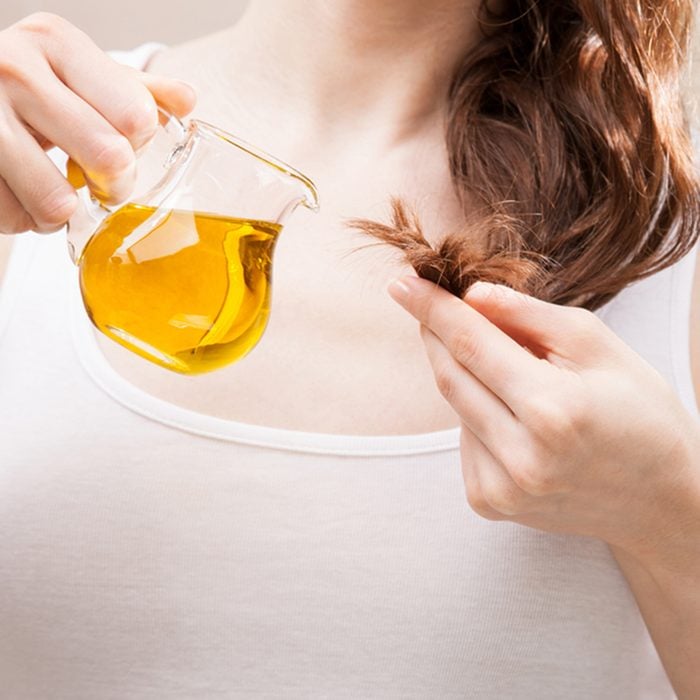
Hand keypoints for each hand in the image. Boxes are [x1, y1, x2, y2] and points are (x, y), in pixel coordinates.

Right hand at [0, 12, 195, 233]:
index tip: (122, 146)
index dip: (139, 146)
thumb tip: (187, 100)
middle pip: (107, 157)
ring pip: (58, 202)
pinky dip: (26, 220)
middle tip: (101, 185)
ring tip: (56, 192)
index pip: (137, 115)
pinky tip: (22, 194)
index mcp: (56, 42)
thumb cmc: (25, 90)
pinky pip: (17, 218)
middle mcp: (14, 68)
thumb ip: (134, 89)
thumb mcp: (78, 76)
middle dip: (114, 187)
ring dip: (64, 212)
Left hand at [388, 275, 699, 563]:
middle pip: (450, 375)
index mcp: (553, 410)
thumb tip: (471, 296)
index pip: (471, 344)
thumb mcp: (598, 346)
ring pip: (455, 406)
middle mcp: (520, 456)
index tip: (401, 284)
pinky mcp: (489, 503)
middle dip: (436, 334)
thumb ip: (528, 317)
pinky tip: (513, 417)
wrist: (659, 500)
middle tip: (433, 304)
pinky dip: (476, 414)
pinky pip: (463, 439)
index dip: (431, 308)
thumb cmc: (640, 413)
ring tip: (513, 375)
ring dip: (466, 375)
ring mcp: (501, 488)